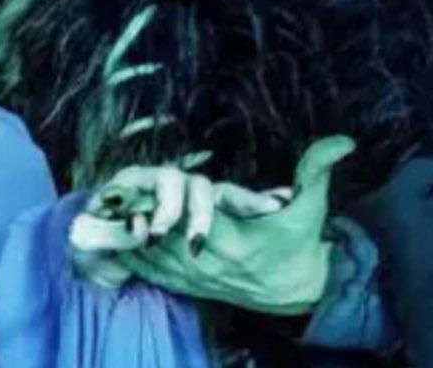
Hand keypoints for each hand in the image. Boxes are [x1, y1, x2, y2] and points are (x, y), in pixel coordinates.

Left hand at [71, 135, 355, 315]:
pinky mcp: (179, 281)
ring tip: (88, 215)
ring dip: (119, 235)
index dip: (173, 212)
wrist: (294, 291)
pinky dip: (118, 253)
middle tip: (106, 196)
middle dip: (134, 217)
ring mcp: (189, 275)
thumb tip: (344, 140)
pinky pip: (141, 269)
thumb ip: (318, 172)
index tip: (150, 197)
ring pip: (145, 255)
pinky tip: (91, 239)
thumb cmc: (298, 243)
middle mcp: (206, 262)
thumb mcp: (311, 209)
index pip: (197, 226)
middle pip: (159, 239)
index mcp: (235, 242)